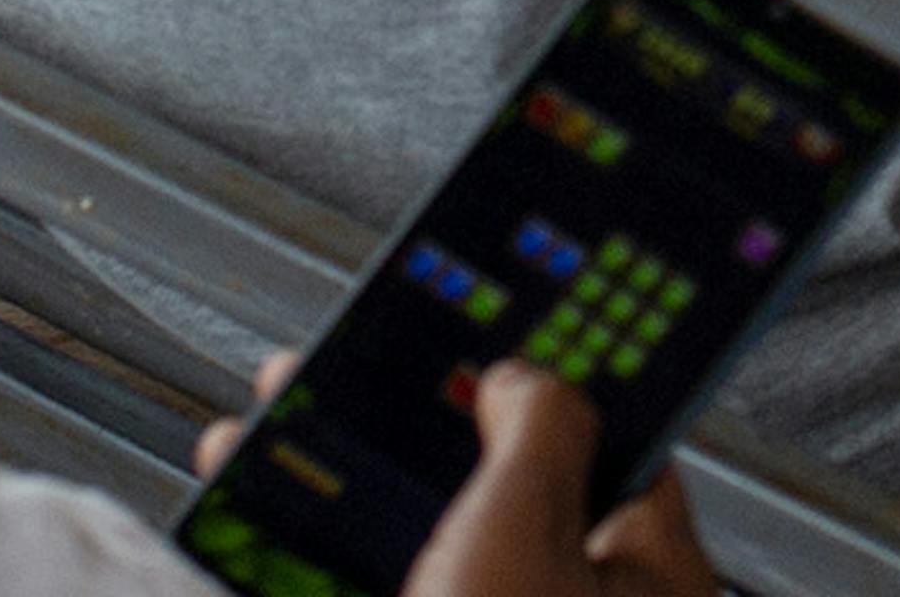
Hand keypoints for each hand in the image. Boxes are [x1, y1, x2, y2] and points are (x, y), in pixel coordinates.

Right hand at [193, 355, 715, 596]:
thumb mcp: (524, 529)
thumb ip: (535, 427)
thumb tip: (530, 373)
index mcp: (649, 582)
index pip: (612, 446)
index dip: (543, 380)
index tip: (481, 328)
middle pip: (493, 494)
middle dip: (403, 430)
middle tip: (334, 379)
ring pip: (416, 554)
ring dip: (335, 493)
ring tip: (256, 438)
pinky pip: (368, 592)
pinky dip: (308, 566)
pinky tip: (250, 530)